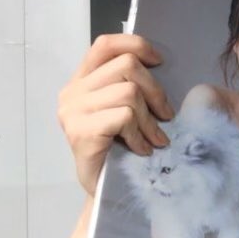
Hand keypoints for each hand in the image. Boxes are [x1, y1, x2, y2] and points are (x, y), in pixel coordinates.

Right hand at [57, 33, 175, 197]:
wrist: (105, 192)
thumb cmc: (118, 151)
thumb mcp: (123, 110)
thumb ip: (129, 85)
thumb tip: (159, 62)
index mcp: (81, 81)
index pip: (105, 45)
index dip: (136, 45)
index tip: (160, 62)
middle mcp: (72, 93)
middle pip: (126, 66)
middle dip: (156, 91)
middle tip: (166, 117)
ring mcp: (73, 112)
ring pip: (129, 92)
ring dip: (150, 119)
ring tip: (155, 139)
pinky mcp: (80, 132)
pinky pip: (124, 117)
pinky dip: (141, 134)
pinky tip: (142, 149)